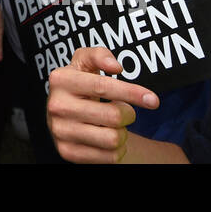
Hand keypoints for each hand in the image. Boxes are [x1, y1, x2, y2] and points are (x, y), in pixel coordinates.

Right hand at [46, 46, 159, 163]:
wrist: (61, 113)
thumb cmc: (80, 84)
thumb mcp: (84, 62)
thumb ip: (99, 55)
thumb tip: (115, 66)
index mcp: (61, 80)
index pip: (103, 86)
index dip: (132, 92)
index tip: (153, 100)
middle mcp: (57, 106)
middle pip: (114, 116)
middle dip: (128, 113)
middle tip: (123, 110)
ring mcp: (60, 131)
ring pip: (113, 139)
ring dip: (121, 132)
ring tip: (111, 124)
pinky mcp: (68, 152)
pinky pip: (108, 157)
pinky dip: (115, 149)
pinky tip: (105, 138)